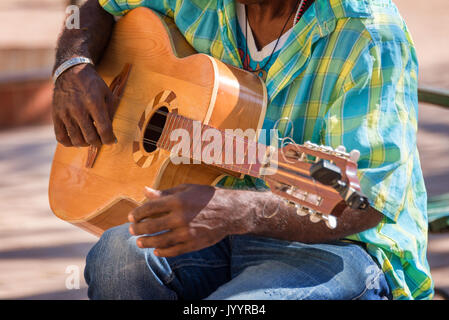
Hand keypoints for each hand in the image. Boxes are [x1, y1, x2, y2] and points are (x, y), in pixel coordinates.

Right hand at [52, 63, 115, 146]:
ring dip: (86, 144)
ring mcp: (65, 113)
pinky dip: (70, 143)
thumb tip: (111, 135)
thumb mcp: (107, 94)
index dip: (110, 139)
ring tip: (90, 139)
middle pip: (90, 138)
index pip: (104, 130)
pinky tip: (76, 139)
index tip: (112, 140)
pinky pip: (61, 137)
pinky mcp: (55, 115)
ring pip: (76, 140)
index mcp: (94, 103)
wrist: (71, 71)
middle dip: (99, 142)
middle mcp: (78, 109)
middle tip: (101, 139)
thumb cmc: (92, 84)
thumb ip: (110, 113)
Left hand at [128, 184, 251, 256]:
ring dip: (146, 242)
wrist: (230, 211)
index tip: (131, 216)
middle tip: (132, 230)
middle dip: (138, 229)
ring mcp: (187, 232)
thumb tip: (145, 191)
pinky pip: (173, 251)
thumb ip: (165, 193)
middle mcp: (180, 217)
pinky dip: (162, 252)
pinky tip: (156, 251)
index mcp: (177, 200)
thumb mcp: (186, 189)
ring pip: (159, 241)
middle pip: (151, 226)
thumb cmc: (206, 196)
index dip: (137, 213)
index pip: (150, 208)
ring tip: (139, 242)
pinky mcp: (193, 244)